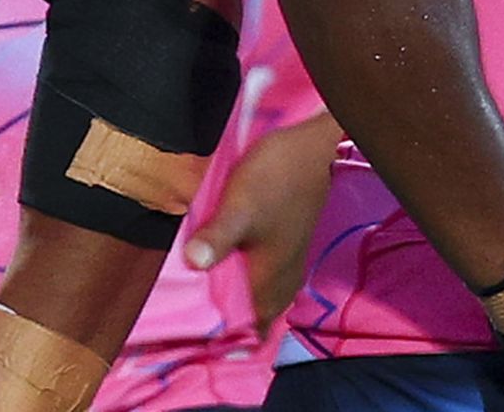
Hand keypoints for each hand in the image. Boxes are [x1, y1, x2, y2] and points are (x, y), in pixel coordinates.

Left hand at [181, 114, 340, 330]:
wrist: (312, 150)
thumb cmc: (275, 180)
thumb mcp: (239, 208)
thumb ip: (216, 238)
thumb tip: (191, 265)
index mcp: (270, 279)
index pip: (254, 328)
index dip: (235, 343)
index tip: (207, 353)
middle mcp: (283, 278)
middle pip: (262, 316)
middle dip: (240, 328)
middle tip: (209, 336)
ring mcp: (289, 261)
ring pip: (269, 297)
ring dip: (249, 307)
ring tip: (223, 312)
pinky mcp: (288, 244)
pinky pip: (272, 279)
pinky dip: (256, 287)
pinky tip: (241, 277)